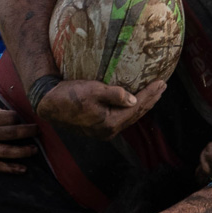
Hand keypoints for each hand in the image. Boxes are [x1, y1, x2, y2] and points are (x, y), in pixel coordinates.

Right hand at [0, 101, 37, 172]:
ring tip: (34, 150)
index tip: (26, 119)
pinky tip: (21, 169)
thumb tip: (11, 114)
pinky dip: (9, 168)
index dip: (18, 118)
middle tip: (39, 132)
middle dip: (28, 132)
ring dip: (23, 152)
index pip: (7, 117)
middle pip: (10, 133)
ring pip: (5, 151)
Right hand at [37, 77, 164, 139]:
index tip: (162, 82)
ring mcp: (103, 130)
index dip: (150, 94)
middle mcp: (109, 131)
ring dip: (143, 105)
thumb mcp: (92, 90)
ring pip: (129, 117)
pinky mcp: (98, 126)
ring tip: (154, 94)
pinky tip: (135, 102)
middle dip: (150, 100)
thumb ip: (115, 94)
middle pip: (136, 115)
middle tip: (163, 86)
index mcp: (110, 123)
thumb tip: (134, 99)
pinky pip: (121, 117)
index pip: (137, 108)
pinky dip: (131, 109)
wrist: (48, 103)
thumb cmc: (69, 95)